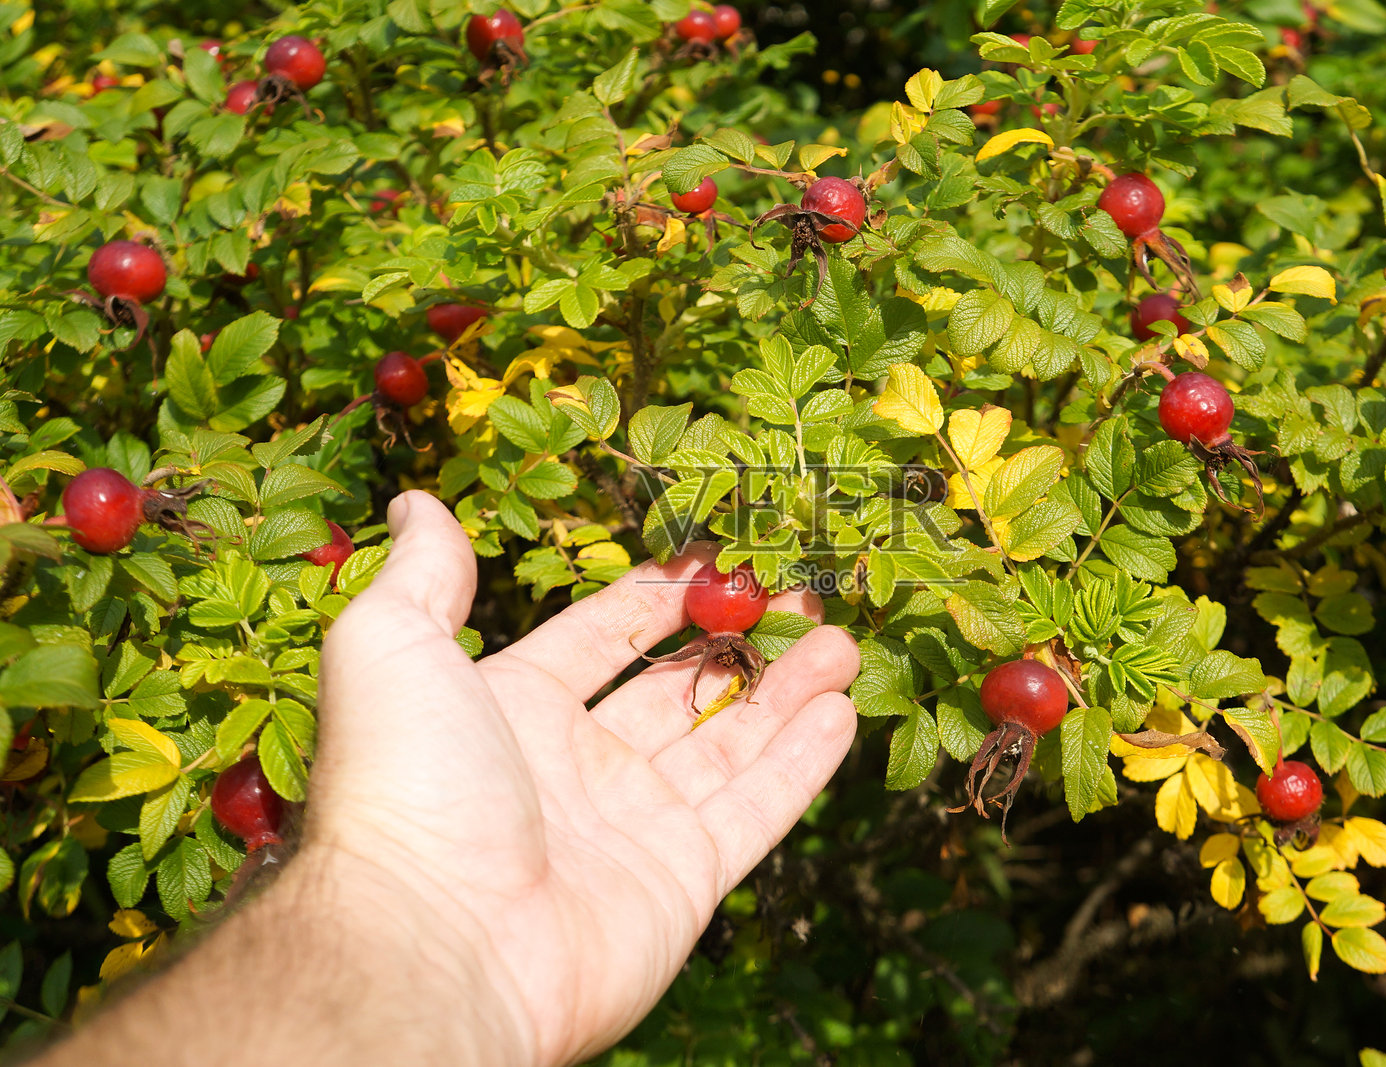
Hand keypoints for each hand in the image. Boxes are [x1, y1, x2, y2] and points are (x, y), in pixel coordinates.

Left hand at [307, 491, 859, 1064]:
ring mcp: (633, 829)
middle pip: (677, 688)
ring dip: (787, 692)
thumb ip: (422, 573)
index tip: (717, 558)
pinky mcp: (682, 883)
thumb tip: (416, 501)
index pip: (600, 636)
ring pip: (728, 745)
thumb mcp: (390, 647)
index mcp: (511, 709)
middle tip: (802, 595)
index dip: (658, 597)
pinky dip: (800, 764)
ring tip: (843, 641)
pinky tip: (841, 712)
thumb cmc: (406, 786)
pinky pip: (754, 812)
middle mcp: (575, 769)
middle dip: (741, 640)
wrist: (434, 944)